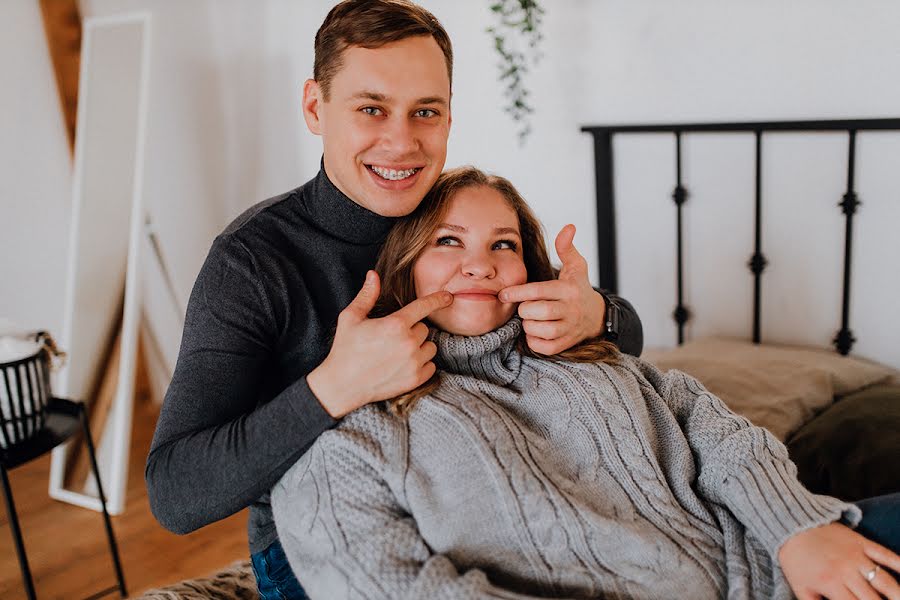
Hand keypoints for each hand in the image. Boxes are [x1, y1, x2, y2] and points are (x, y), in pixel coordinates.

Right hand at [307, 270, 452, 417]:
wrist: (342, 385)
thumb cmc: (345, 349)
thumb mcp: (351, 317)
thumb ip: (367, 295)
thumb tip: (373, 274)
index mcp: (395, 324)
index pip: (424, 306)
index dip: (438, 299)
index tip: (448, 297)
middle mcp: (408, 343)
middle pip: (424, 328)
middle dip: (412, 330)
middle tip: (392, 338)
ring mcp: (413, 362)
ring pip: (430, 347)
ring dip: (420, 347)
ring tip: (399, 351)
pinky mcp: (415, 379)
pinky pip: (431, 366)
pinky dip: (422, 364)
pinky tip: (405, 364)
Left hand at [498, 224, 604, 354]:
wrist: (596, 316)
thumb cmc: (578, 288)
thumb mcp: (576, 266)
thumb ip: (566, 247)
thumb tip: (568, 227)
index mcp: (568, 290)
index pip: (538, 291)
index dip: (518, 292)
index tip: (503, 293)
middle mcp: (570, 310)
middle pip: (535, 312)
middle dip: (523, 309)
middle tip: (524, 305)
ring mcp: (569, 328)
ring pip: (538, 330)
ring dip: (528, 324)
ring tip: (531, 317)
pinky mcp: (566, 344)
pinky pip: (543, 346)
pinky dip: (534, 340)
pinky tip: (536, 330)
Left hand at [778, 522, 899, 599]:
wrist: (792, 526)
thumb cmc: (796, 561)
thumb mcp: (801, 588)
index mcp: (830, 584)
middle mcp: (845, 571)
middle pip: (873, 598)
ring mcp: (855, 555)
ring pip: (884, 579)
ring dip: (897, 593)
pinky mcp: (861, 542)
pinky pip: (884, 553)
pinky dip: (898, 563)